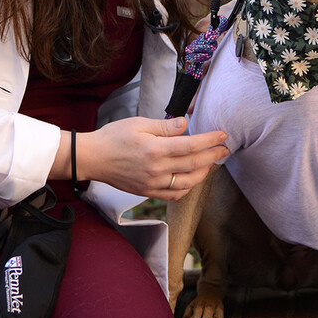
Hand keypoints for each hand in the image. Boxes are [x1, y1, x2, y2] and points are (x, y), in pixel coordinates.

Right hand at [65, 117, 227, 199]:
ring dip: (204, 173)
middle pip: (194, 165)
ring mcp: (152, 184)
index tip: (222, 135)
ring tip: (211, 163)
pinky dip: (187, 187)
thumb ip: (165, 126)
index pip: (191, 146)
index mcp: (155, 150)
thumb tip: (186, 124)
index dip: (210, 141)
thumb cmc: (114, 137)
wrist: (92, 158)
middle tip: (225, 149)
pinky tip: (192, 178)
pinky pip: (174, 194)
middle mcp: (156, 169)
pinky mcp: (147, 192)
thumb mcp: (139, 123)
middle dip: (213, 156)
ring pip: (187, 182)